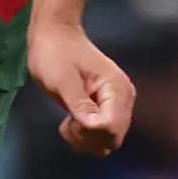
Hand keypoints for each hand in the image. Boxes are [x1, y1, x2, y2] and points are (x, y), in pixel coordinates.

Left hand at [29, 21, 135, 158]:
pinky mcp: (105, 111)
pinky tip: (69, 122)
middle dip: (88, 137)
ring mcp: (115, 106)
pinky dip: (83, 136)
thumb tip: (95, 126)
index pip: (113, 127)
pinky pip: (100, 136)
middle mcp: (123, 100)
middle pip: (113, 138)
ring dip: (84, 139)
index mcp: (117, 89)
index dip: (90, 131)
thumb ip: (79, 103)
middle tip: (67, 121)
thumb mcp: (62, 80)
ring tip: (67, 121)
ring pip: (106, 141)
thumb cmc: (55, 54)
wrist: (55, 37)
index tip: (70, 119)